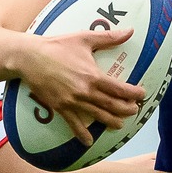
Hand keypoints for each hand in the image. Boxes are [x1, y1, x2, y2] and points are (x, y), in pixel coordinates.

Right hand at [15, 28, 144, 146]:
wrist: (29, 57)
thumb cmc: (57, 46)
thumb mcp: (84, 38)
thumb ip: (109, 37)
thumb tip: (131, 30)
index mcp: (93, 76)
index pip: (119, 89)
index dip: (133, 93)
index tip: (141, 94)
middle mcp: (85, 92)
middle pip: (112, 105)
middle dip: (127, 109)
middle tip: (135, 110)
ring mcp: (72, 102)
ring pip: (97, 116)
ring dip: (111, 122)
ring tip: (120, 125)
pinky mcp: (60, 107)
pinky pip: (74, 124)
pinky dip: (82, 134)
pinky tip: (89, 142)